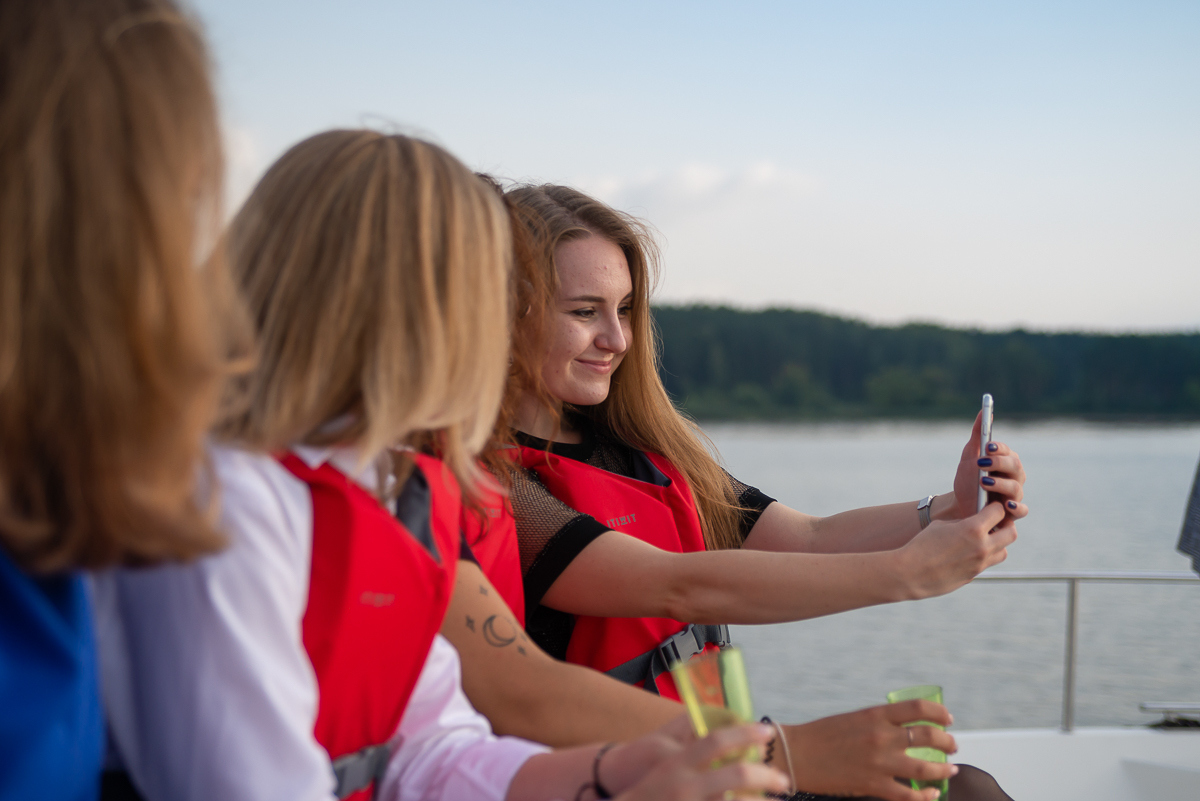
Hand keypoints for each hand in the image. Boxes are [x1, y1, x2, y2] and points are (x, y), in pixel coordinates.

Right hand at [607, 724, 788, 800]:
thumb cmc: (645, 786)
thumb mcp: (659, 754)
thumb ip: (684, 734)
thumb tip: (712, 713)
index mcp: (675, 762)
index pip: (715, 740)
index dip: (744, 733)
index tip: (767, 731)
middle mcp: (684, 785)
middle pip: (736, 774)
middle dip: (766, 775)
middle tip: (784, 780)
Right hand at [780, 701, 957, 800]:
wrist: (798, 755)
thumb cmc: (822, 735)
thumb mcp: (854, 719)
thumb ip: (880, 722)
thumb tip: (905, 729)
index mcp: (875, 715)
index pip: (919, 708)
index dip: (940, 713)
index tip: (948, 719)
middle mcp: (882, 737)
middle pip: (929, 736)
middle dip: (947, 742)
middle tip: (952, 745)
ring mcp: (880, 763)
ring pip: (927, 768)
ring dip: (944, 769)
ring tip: (951, 769)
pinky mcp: (874, 786)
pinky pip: (910, 795)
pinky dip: (927, 796)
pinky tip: (932, 793)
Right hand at [899, 502, 1015, 599]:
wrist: (910, 573)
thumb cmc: (921, 545)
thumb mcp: (942, 525)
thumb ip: (962, 523)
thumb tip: (974, 523)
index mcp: (973, 529)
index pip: (999, 511)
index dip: (994, 507)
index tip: (989, 507)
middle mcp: (982, 546)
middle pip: (1011, 533)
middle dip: (1006, 525)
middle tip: (995, 523)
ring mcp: (980, 564)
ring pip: (1004, 551)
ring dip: (998, 543)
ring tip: (983, 539)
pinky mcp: (974, 575)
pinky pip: (987, 563)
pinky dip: (984, 556)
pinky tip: (968, 552)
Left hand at [945, 411, 1027, 522]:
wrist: (960, 507)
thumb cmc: (968, 480)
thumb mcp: (970, 457)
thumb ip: (978, 436)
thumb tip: (984, 411)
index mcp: (1005, 462)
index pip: (1007, 452)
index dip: (999, 449)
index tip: (987, 447)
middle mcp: (1014, 477)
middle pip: (1015, 467)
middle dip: (999, 463)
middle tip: (982, 462)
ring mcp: (1015, 495)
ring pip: (1016, 487)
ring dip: (1000, 484)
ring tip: (984, 482)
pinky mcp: (1012, 513)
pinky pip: (1021, 511)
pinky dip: (1016, 507)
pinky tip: (1005, 504)